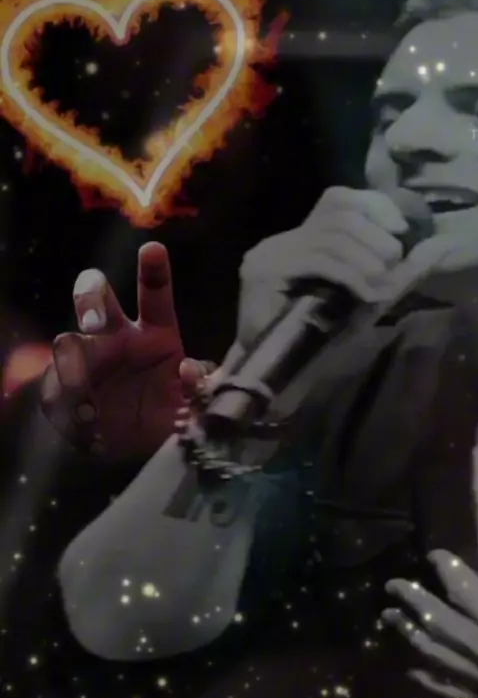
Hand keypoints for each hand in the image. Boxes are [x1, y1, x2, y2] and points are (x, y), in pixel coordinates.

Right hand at [40, 242, 217, 462]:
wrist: (134, 447)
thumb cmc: (167, 413)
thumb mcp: (193, 405)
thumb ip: (200, 389)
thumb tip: (188, 371)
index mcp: (157, 333)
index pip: (155, 294)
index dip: (153, 270)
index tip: (152, 249)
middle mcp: (118, 336)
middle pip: (97, 296)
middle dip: (91, 298)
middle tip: (95, 321)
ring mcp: (88, 359)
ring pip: (68, 340)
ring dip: (72, 361)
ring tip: (89, 397)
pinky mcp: (65, 386)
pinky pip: (56, 385)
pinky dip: (68, 401)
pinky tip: (87, 419)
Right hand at [236, 187, 417, 350]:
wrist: (273, 374)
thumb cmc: (316, 341)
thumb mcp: (360, 297)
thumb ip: (387, 271)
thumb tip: (427, 247)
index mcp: (299, 239)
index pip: (337, 199)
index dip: (373, 206)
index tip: (400, 229)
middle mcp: (281, 240)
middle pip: (337, 214)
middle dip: (374, 236)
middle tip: (392, 264)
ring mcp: (269, 254)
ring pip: (330, 237)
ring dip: (365, 260)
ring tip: (381, 283)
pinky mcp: (264, 273)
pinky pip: (318, 261)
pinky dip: (350, 275)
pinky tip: (367, 294)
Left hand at [382, 550, 477, 697]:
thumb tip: (469, 578)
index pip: (463, 589)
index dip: (446, 567)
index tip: (433, 555)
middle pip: (438, 620)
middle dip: (412, 599)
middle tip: (391, 584)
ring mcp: (477, 679)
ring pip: (434, 653)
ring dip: (409, 632)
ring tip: (389, 616)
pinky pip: (446, 689)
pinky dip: (427, 676)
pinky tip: (411, 669)